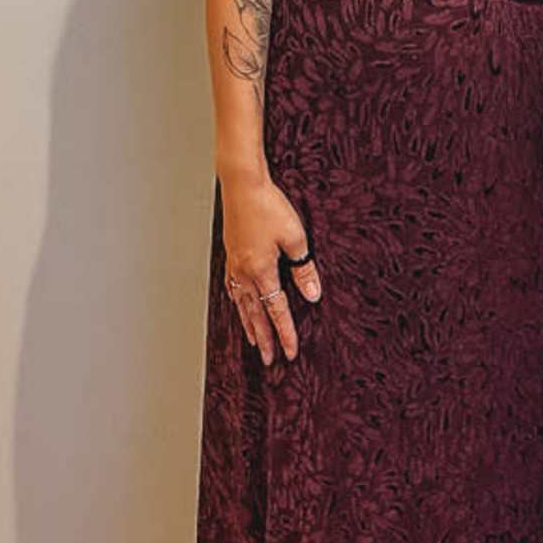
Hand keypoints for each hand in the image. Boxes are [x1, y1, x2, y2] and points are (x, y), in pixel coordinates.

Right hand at [220, 173, 319, 366]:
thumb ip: (304, 269)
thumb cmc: (268, 206)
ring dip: (248, 324)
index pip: (276, 311)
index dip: (285, 334)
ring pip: (241, 303)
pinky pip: (233, 287)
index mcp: (261, 271)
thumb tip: (312, 295)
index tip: (291, 352)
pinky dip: (237, 302)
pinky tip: (239, 304)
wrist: (242, 183)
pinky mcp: (231, 252)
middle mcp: (244, 272)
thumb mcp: (296, 238)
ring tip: (253, 341)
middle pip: (255, 314)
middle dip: (264, 338)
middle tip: (269, 359)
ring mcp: (234, 263)